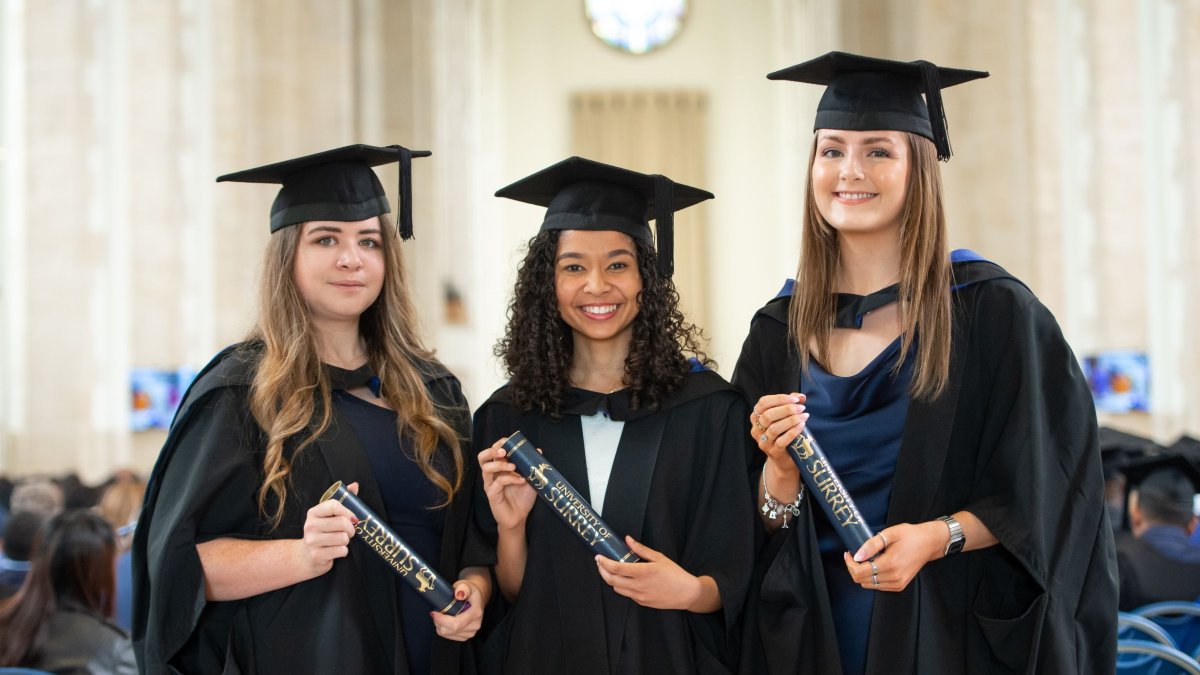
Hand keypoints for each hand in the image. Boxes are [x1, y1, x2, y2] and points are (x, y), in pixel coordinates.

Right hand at [300, 481, 358, 576]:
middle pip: (342, 523)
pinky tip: (335, 551)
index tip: (354, 518)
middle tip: (349, 532)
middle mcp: (310, 525)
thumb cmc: (323, 532)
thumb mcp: (329, 515)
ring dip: (346, 541)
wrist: (306, 556)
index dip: (348, 512)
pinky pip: (341, 551)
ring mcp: (312, 541)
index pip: (334, 505)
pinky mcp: (316, 555)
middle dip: (351, 529)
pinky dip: (343, 552)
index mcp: (314, 513)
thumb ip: (343, 499)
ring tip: (340, 541)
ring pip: (343, 538)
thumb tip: (355, 485)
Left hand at [430, 579, 483, 640]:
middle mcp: (475, 625)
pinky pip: (449, 637)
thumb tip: (459, 594)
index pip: (456, 623)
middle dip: (438, 622)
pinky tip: (444, 621)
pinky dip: (443, 629)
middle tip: (435, 613)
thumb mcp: (467, 585)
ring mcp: (471, 632)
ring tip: (440, 615)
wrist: (476, 599)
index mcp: (476, 612)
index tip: (434, 612)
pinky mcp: (466, 636)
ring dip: (440, 626)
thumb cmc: (469, 592)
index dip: (442, 620)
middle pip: (451, 630)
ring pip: (448, 634)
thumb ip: (463, 587)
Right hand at [477, 439, 536, 531]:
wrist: (519, 517)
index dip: (498, 444)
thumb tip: (538, 450)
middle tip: (504, 451)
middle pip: (482, 457)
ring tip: (514, 466)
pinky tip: (521, 480)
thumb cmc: (522, 498)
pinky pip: (498, 482)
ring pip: (487, 468)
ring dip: (501, 465)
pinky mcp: (492, 494)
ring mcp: (490, 484)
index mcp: (498, 468)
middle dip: (492, 451)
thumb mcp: (530, 479)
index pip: (492, 452)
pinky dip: (510, 478)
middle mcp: (492, 474)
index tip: (508, 441)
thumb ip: (532, 465)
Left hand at [595, 536, 710, 610]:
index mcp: (643, 572)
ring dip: (611, 579)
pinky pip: (626, 594)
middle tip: (600, 563)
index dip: (604, 563)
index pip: (616, 568)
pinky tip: (625, 579)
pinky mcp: (642, 602)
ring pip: (617, 589)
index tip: (598, 557)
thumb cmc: (675, 574)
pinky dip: (621, 586)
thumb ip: (641, 549)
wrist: (686, 593)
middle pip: (611, 580)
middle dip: (602, 571)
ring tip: (611, 570)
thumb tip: (627, 539)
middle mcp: (638, 585)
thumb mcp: (659, 557)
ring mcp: (639, 596)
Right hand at [751, 393, 808, 472]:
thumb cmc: (784, 433)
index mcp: (756, 417)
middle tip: (801, 408)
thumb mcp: (784, 417)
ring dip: (791, 420)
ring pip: (774, 428)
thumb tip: (801, 396)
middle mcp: (756, 429)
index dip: (779, 398)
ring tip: (804, 416)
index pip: (763, 403)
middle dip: (787, 409)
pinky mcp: (773, 452)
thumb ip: (790, 404)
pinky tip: (802, 425)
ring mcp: (764, 442)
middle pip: (768, 415)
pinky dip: (793, 432)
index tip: (795, 399)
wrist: (784, 458)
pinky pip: (781, 441)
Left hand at [843, 522, 944, 591]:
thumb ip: (871, 545)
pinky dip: (872, 578)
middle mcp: (894, 577)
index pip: (860, 572)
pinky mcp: (900, 586)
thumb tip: (856, 556)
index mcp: (890, 564)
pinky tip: (875, 565)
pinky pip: (878, 586)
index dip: (849, 563)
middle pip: (862, 580)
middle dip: (854, 568)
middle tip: (854, 555)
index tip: (849, 553)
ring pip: (868, 585)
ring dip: (862, 574)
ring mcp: (897, 583)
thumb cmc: (910, 535)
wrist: (929, 543)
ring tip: (865, 559)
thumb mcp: (889, 534)